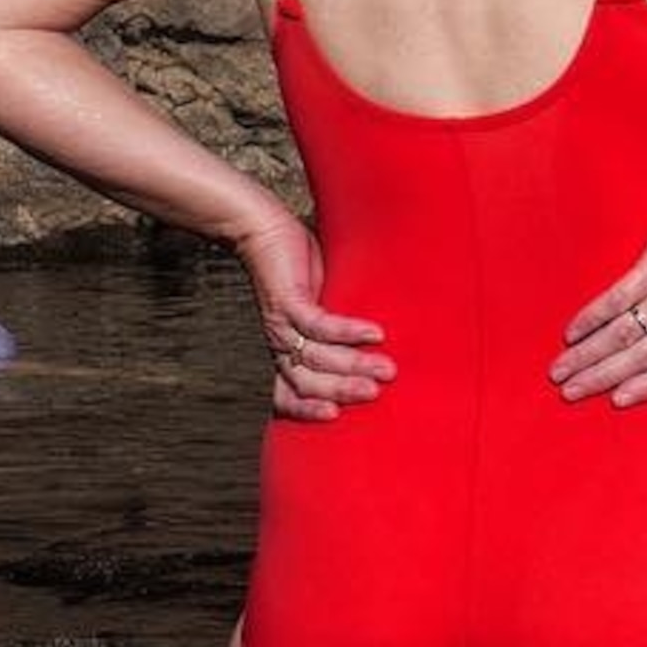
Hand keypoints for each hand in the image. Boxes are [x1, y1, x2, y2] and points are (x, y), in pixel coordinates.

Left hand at [238, 210, 392, 422]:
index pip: (284, 392)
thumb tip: (382, 333)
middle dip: (341, 391)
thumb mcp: (318, 299)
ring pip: (315, 358)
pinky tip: (374, 334)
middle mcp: (279, 341)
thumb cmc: (294, 264)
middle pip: (305, 382)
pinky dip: (348, 332)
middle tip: (376, 394)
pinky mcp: (289, 299)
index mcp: (284, 347)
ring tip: (386, 369)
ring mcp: (282, 322)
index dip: (304, 410)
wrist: (259, 229)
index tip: (336, 417)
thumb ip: (338, 320)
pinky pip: (319, 324)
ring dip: (352, 366)